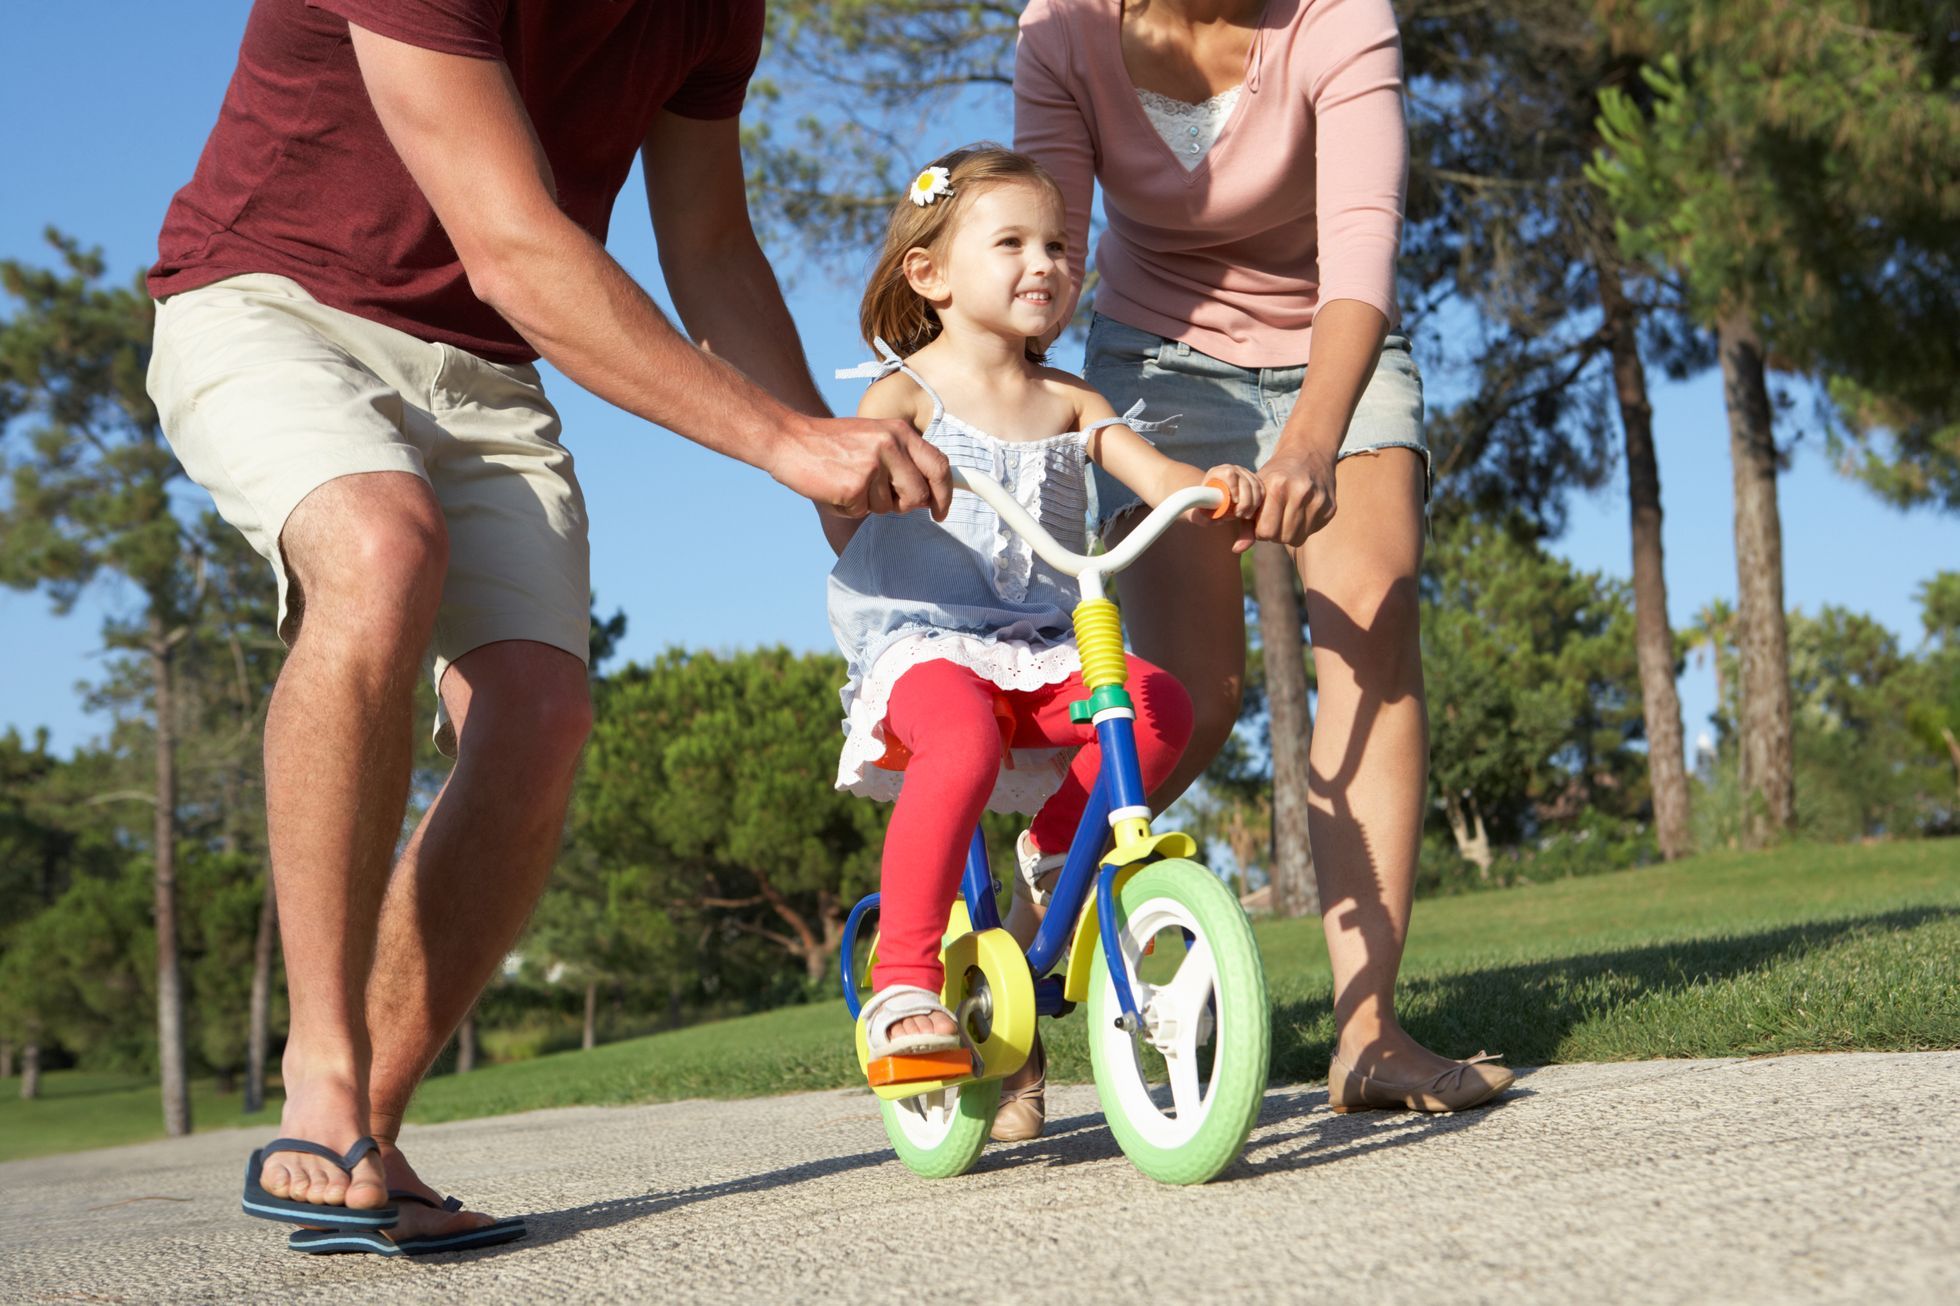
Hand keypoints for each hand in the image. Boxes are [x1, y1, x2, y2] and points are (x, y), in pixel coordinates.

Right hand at [772, 414, 952, 519]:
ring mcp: (872, 466)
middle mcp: (890, 446)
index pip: (939, 466)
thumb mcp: (876, 437)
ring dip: (870, 504)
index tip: (941, 511)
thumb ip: (904, 458)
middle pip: (919, 495)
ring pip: (890, 507)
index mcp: (899, 432)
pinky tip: (836, 487)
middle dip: (905, 505)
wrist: (790, 440)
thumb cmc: (832, 443)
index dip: (945, 494)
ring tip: (849, 481)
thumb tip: (930, 493)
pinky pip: (863, 512)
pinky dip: (849, 507)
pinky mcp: (854, 486)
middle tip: (881, 498)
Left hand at [1194, 464, 1263, 553]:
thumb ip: (1201, 517)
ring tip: (1246, 516)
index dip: (1234, 487)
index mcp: (1217, 472)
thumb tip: (1215, 519)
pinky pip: (1261, 488)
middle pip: (1245, 481)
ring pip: (1255, 485)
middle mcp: (1231, 469)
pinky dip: (1260, 500)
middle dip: (1246, 500)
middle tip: (1241, 515)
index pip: (1229, 474)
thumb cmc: (1203, 506)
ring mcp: (1243, 473)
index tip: (1235, 502)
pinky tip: (1253, 511)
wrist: (1211, 498)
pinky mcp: (1252, 479)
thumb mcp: (1198, 512)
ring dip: (1254, 502)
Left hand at [1255, 442, 1337, 546]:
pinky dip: (1302, 527)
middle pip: (1282, 537)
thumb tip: (1237, 550)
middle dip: (1275, 532)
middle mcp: (1301, 492)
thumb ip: (1245, 523)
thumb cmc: (1276, 475)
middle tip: (1274, 517)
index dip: (1260, 529)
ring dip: (1288, 532)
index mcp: (1278, 486)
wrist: (1308, 453)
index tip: (1262, 519)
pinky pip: (1310, 532)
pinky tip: (1301, 511)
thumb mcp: (1257, 491)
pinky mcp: (1330, 508)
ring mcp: (1319, 501)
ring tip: (1286, 514)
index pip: (1266, 531)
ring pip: (1297, 538)